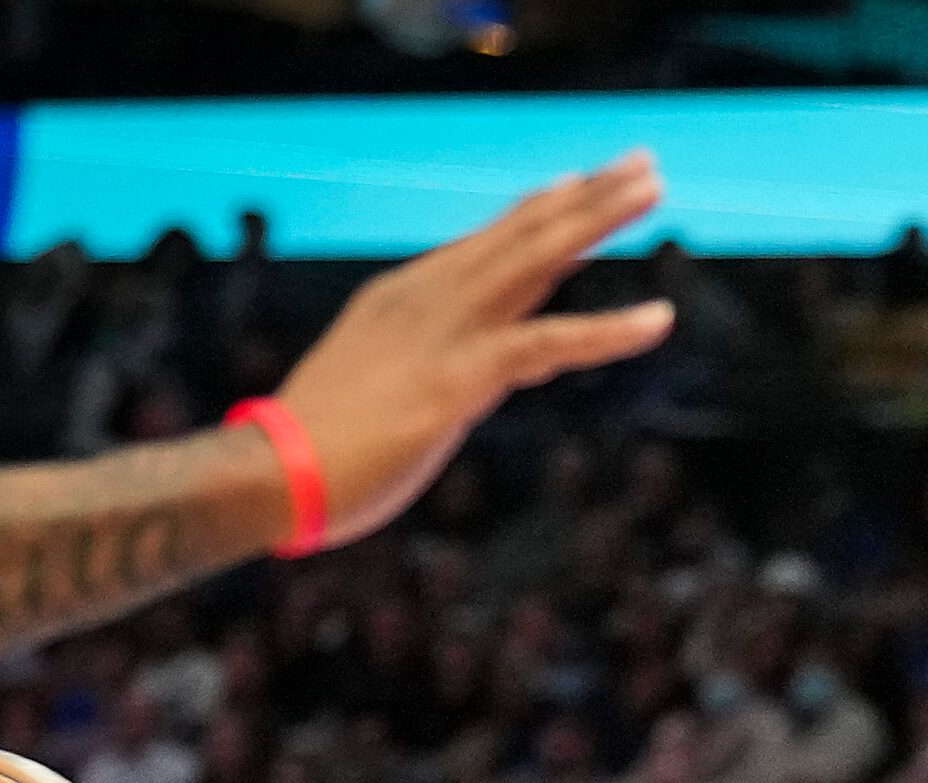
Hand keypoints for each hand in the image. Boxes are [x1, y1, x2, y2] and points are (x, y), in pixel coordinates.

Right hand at [274, 152, 672, 548]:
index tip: (578, 182)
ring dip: (599, 218)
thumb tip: (486, 373)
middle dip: (585, 195)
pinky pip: (549, 343)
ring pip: (537, 258)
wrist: (267, 474)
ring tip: (656, 186)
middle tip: (642, 164)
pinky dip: (608, 331)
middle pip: (521, 233)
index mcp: (408, 298)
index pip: (486, 244)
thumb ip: (440, 369)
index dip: (537, 212)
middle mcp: (429, 297)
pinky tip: (659, 319)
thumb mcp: (387, 389)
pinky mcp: (459, 379)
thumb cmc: (321, 448)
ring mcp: (444, 332)